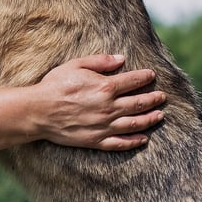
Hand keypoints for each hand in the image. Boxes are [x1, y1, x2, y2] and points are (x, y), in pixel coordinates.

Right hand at [33, 54, 165, 150]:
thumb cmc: (55, 85)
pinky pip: (121, 143)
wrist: (40, 110)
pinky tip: (143, 138)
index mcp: (105, 87)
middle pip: (138, 103)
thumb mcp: (76, 65)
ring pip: (135, 124)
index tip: (151, 75)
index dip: (144, 77)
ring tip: (159, 116)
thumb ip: (100, 61)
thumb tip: (121, 59)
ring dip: (150, 119)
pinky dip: (135, 141)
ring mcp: (104, 126)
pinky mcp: (97, 140)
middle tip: (162, 97)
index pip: (132, 81)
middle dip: (153, 99)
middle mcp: (109, 108)